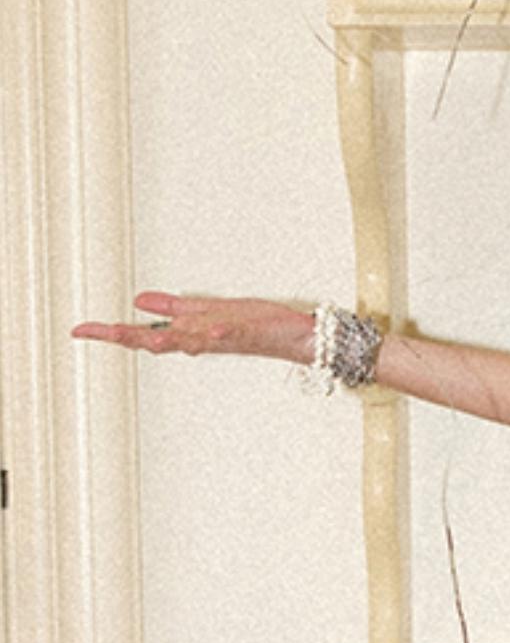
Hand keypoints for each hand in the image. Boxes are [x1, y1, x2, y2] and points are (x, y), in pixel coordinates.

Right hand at [71, 292, 314, 368]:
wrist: (296, 337)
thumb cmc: (256, 324)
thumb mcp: (208, 312)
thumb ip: (175, 308)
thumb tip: (140, 301)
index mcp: (188, 334)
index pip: (141, 334)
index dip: (110, 332)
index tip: (79, 330)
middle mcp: (199, 339)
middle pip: (154, 341)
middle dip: (122, 336)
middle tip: (91, 332)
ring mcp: (220, 337)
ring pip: (184, 341)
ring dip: (160, 338)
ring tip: (133, 335)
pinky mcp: (244, 332)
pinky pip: (226, 334)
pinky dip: (214, 332)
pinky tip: (206, 329)